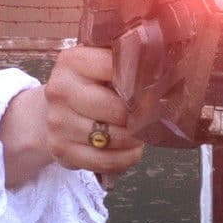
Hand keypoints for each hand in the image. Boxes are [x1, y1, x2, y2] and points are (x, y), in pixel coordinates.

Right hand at [43, 46, 143, 174]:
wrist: (57, 112)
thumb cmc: (90, 87)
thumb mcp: (102, 65)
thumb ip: (126, 62)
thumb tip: (166, 66)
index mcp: (73, 61)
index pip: (118, 70)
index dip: (142, 82)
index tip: (154, 88)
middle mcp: (60, 90)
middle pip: (117, 110)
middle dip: (139, 116)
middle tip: (149, 116)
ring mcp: (58, 122)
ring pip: (113, 138)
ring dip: (134, 140)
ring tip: (140, 133)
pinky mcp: (61, 149)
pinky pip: (105, 161)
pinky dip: (125, 158)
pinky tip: (130, 150)